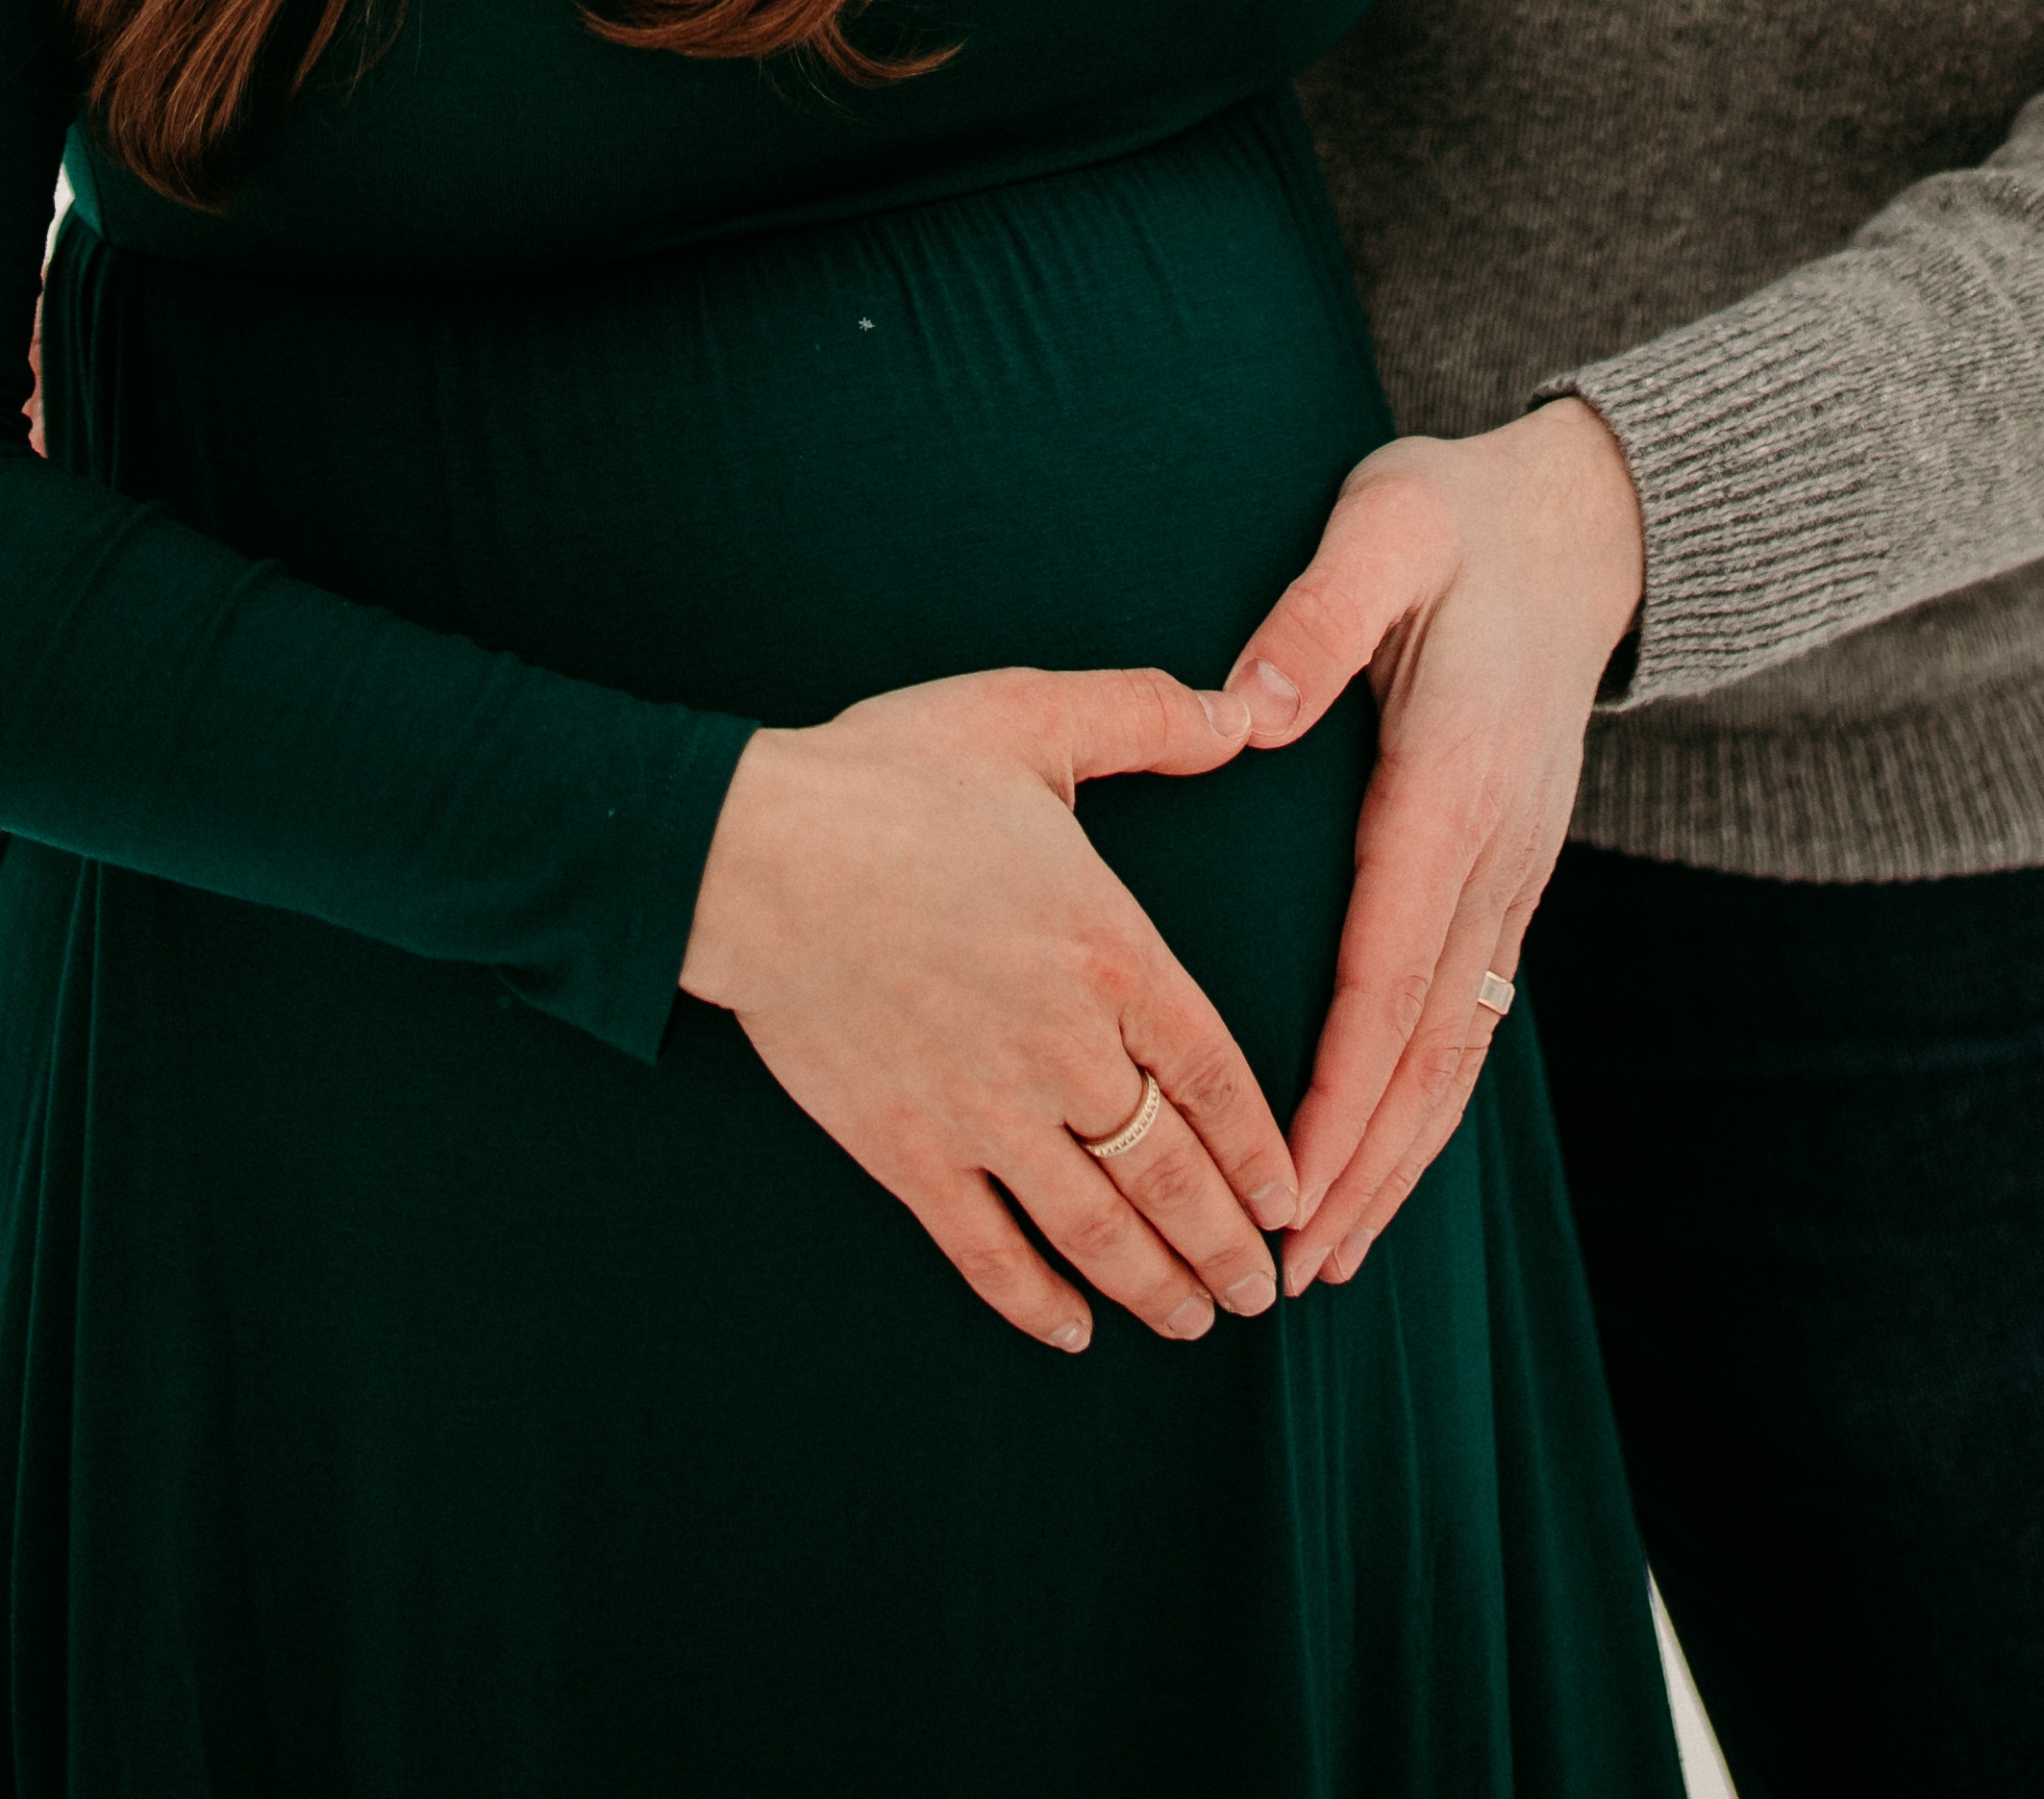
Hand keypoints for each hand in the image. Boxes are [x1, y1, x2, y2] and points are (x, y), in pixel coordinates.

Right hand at [679, 665, 1296, 1354]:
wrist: (753, 852)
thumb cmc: (891, 777)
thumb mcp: (1031, 714)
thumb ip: (1147, 715)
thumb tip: (1243, 714)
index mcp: (1110, 951)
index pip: (1215, 1076)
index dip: (1261, 1150)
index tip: (1290, 1198)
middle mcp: (1063, 1048)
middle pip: (1171, 1173)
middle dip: (1225, 1244)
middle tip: (1261, 1291)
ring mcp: (984, 1110)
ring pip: (1096, 1227)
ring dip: (1156, 1285)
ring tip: (1195, 1322)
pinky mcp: (907, 1149)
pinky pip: (986, 1250)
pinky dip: (1034, 1301)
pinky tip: (1072, 1329)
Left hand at [1224, 398, 1646, 1292]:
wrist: (1583, 521)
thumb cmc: (1459, 515)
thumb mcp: (1385, 524)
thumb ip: (1318, 611)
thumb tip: (1248, 711)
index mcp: (1449, 781)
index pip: (1388, 966)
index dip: (1339, 1086)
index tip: (1284, 1176)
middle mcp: (1493, 849)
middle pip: (1429, 1044)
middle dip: (1365, 1166)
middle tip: (1295, 1273)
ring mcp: (1513, 870)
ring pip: (1461, 1046)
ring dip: (1402, 1158)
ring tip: (1334, 1258)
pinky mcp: (1510, 873)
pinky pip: (1472, 1011)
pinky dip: (1430, 1102)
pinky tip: (1388, 1157)